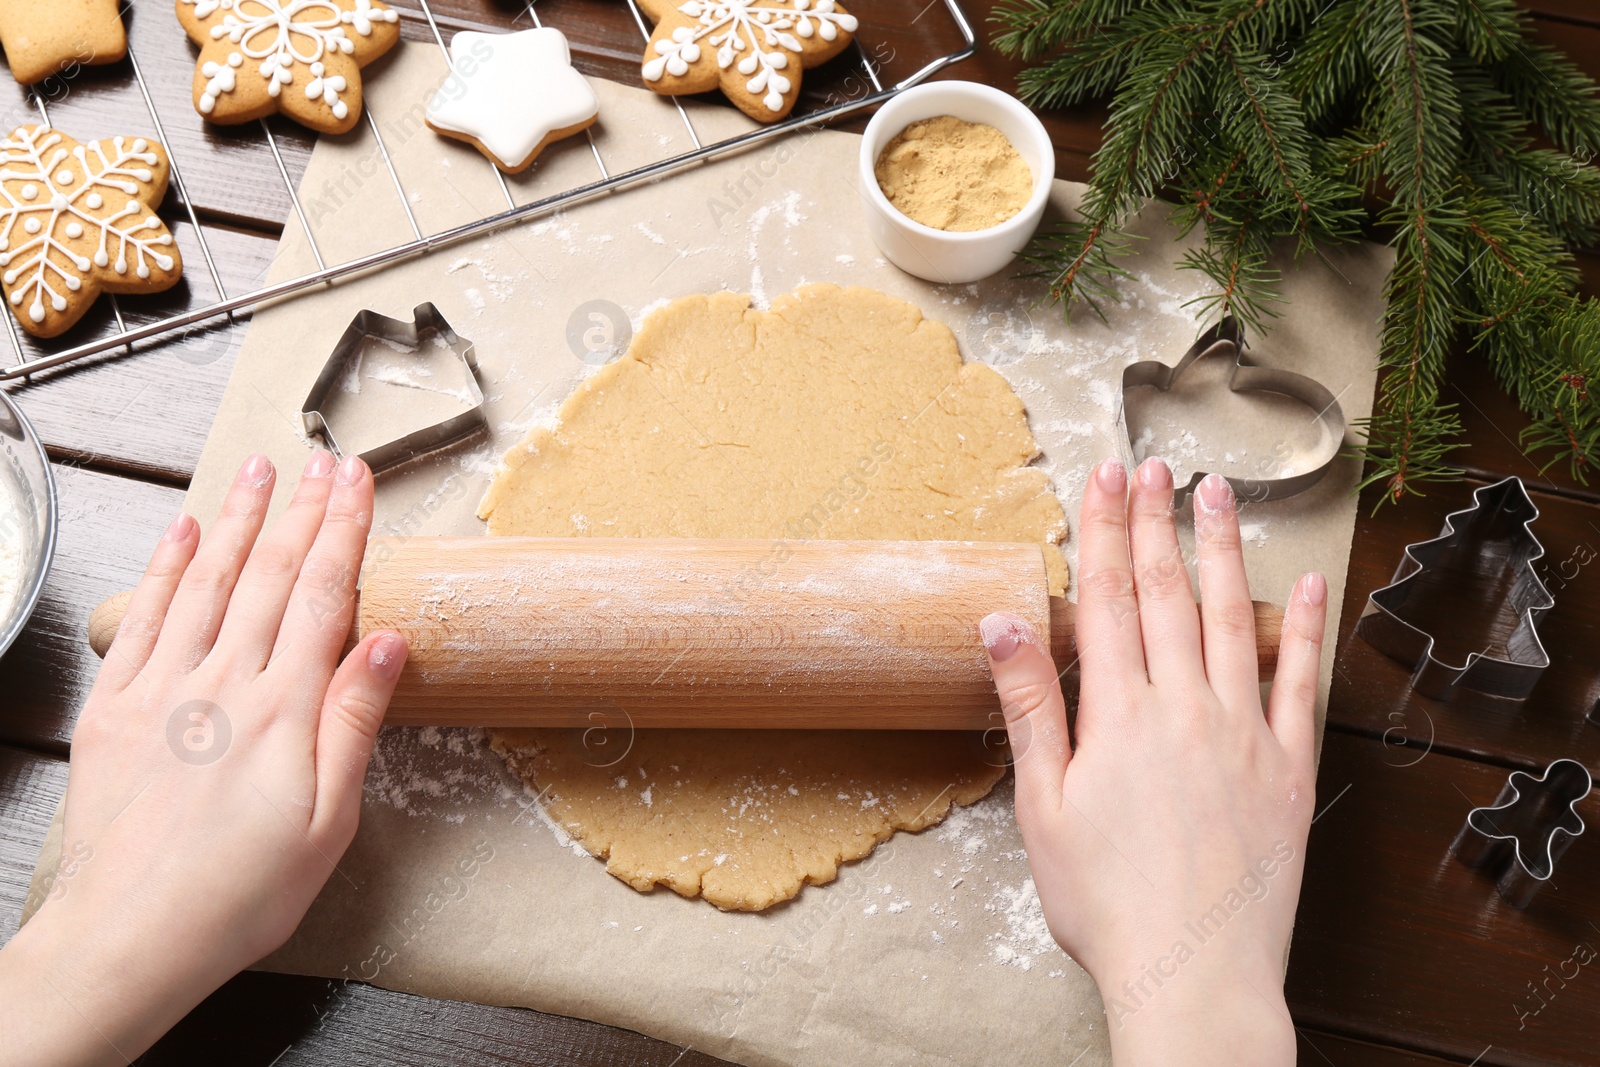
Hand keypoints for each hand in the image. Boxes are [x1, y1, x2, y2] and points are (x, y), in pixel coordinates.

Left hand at [0, 452, 406, 1066]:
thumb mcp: (329, 820)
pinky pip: (144, 621)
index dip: (342, 531)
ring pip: (209, 583)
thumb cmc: (240, 892)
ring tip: (257, 471)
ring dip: (238, 521)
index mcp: (282, 709)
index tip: (356, 482)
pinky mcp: (117, 710)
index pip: (323, 596)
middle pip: (272, 576)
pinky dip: (166, 570)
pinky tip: (183, 533)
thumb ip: (353, 723)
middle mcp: (223, 684)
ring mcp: (164, 691)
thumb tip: (386, 643)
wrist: (131, 937)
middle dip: (301, 511)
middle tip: (322, 461)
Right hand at [981, 458, 1323, 1066]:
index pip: (1109, 600)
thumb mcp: (1042, 807)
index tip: (1102, 478)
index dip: (1104, 533)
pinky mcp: (1287, 767)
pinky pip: (1300, 683)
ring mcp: (1243, 733)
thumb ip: (1030, 707)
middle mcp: (1184, 708)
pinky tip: (1306, 584)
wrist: (1192, 972)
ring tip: (1215, 493)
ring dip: (1220, 551)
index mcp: (1118, 715)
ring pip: (1232, 620)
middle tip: (1153, 463)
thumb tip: (1003, 621)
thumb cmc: (1104, 899)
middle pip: (1168, 595)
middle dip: (1155, 523)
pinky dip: (1305, 630)